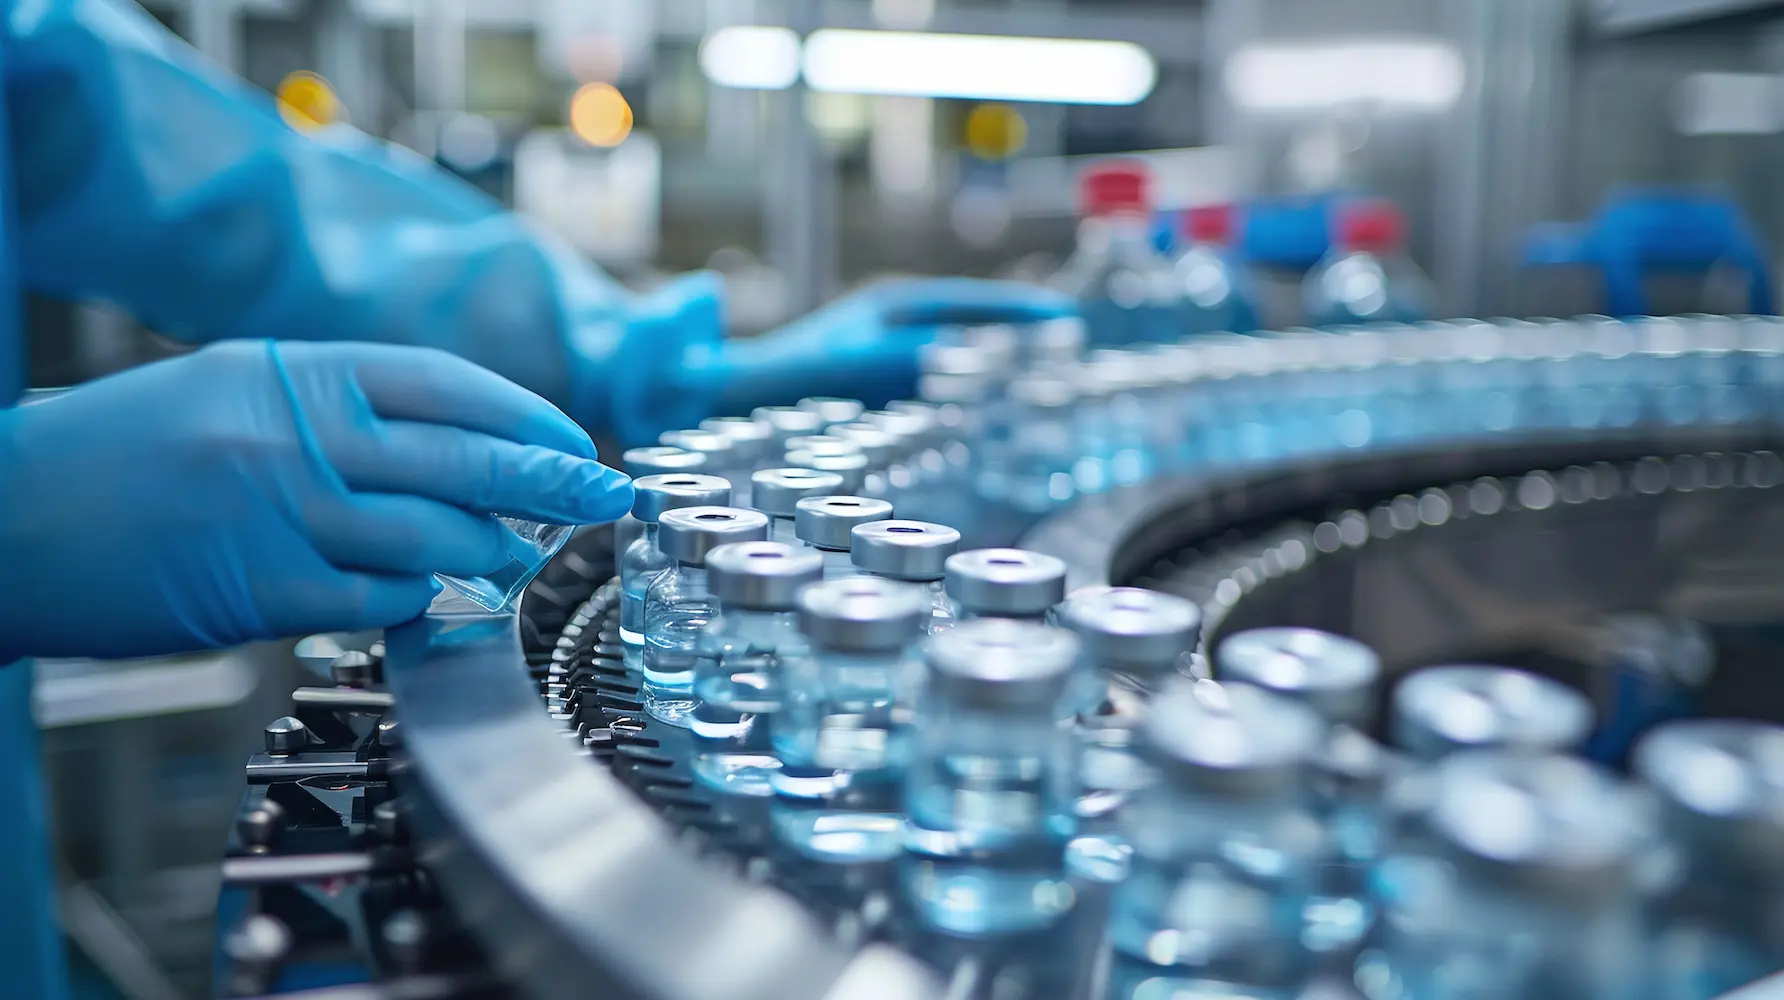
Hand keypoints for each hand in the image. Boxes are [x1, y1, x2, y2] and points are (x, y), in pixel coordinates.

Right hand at [0, 341, 633, 659]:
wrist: (1, 519)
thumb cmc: (110, 456)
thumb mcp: (227, 390)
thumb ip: (330, 409)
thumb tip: (436, 444)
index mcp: (292, 371)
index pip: (447, 384)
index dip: (526, 414)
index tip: (572, 439)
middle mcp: (297, 433)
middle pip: (465, 456)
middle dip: (552, 480)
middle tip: (605, 496)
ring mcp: (284, 512)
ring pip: (435, 532)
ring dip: (495, 548)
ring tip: (524, 555)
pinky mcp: (264, 590)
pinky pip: (380, 594)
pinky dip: (423, 595)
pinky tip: (442, 594)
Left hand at [675, 277, 1074, 417]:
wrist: (726, 395)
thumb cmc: (780, 377)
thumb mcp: (845, 365)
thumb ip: (899, 358)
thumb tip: (958, 352)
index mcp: (890, 305)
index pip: (969, 303)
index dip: (1018, 312)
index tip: (1062, 318)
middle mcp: (893, 322)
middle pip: (971, 319)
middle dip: (1020, 328)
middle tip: (1072, 339)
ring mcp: (888, 350)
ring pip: (960, 347)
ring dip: (1001, 357)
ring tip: (1050, 369)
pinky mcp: (881, 381)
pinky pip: (941, 377)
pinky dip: (974, 385)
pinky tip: (997, 406)